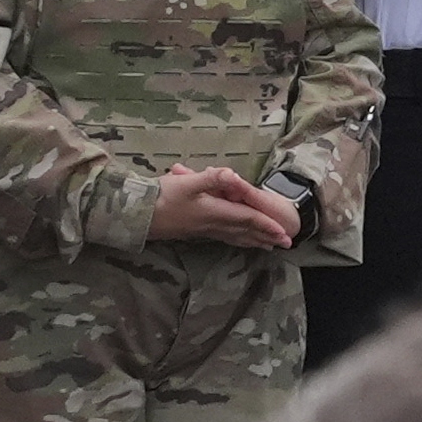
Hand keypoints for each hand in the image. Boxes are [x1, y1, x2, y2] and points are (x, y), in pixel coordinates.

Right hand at [146, 163, 300, 249]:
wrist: (136, 215)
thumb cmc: (160, 197)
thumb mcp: (187, 183)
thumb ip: (212, 178)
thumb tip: (234, 175)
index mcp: (215, 213)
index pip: (248, 219)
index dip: (267, 224)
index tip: (284, 232)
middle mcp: (213, 225)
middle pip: (245, 232)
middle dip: (266, 237)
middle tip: (285, 244)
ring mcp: (204, 230)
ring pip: (235, 237)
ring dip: (253, 241)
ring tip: (267, 246)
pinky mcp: (195, 232)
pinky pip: (223, 238)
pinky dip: (236, 240)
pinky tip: (236, 240)